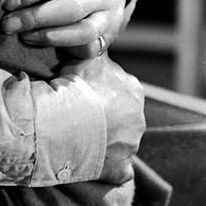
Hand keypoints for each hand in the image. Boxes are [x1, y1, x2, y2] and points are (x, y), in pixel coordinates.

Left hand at [0, 0, 133, 57]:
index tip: (8, 2)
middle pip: (70, 9)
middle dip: (35, 19)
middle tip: (7, 25)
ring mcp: (112, 13)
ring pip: (84, 33)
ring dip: (51, 37)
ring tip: (23, 36)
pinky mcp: (111, 30)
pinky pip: (93, 46)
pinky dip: (69, 49)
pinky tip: (44, 43)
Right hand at [61, 54, 144, 183]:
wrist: (66, 120)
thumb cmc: (77, 84)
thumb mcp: (88, 55)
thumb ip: (96, 47)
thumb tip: (96, 35)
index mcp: (134, 89)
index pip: (121, 87)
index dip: (102, 87)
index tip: (85, 90)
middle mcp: (139, 118)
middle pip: (122, 114)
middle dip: (106, 114)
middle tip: (81, 112)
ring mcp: (131, 145)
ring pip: (119, 140)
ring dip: (104, 138)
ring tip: (81, 134)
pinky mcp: (121, 168)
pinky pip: (119, 169)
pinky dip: (109, 166)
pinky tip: (93, 160)